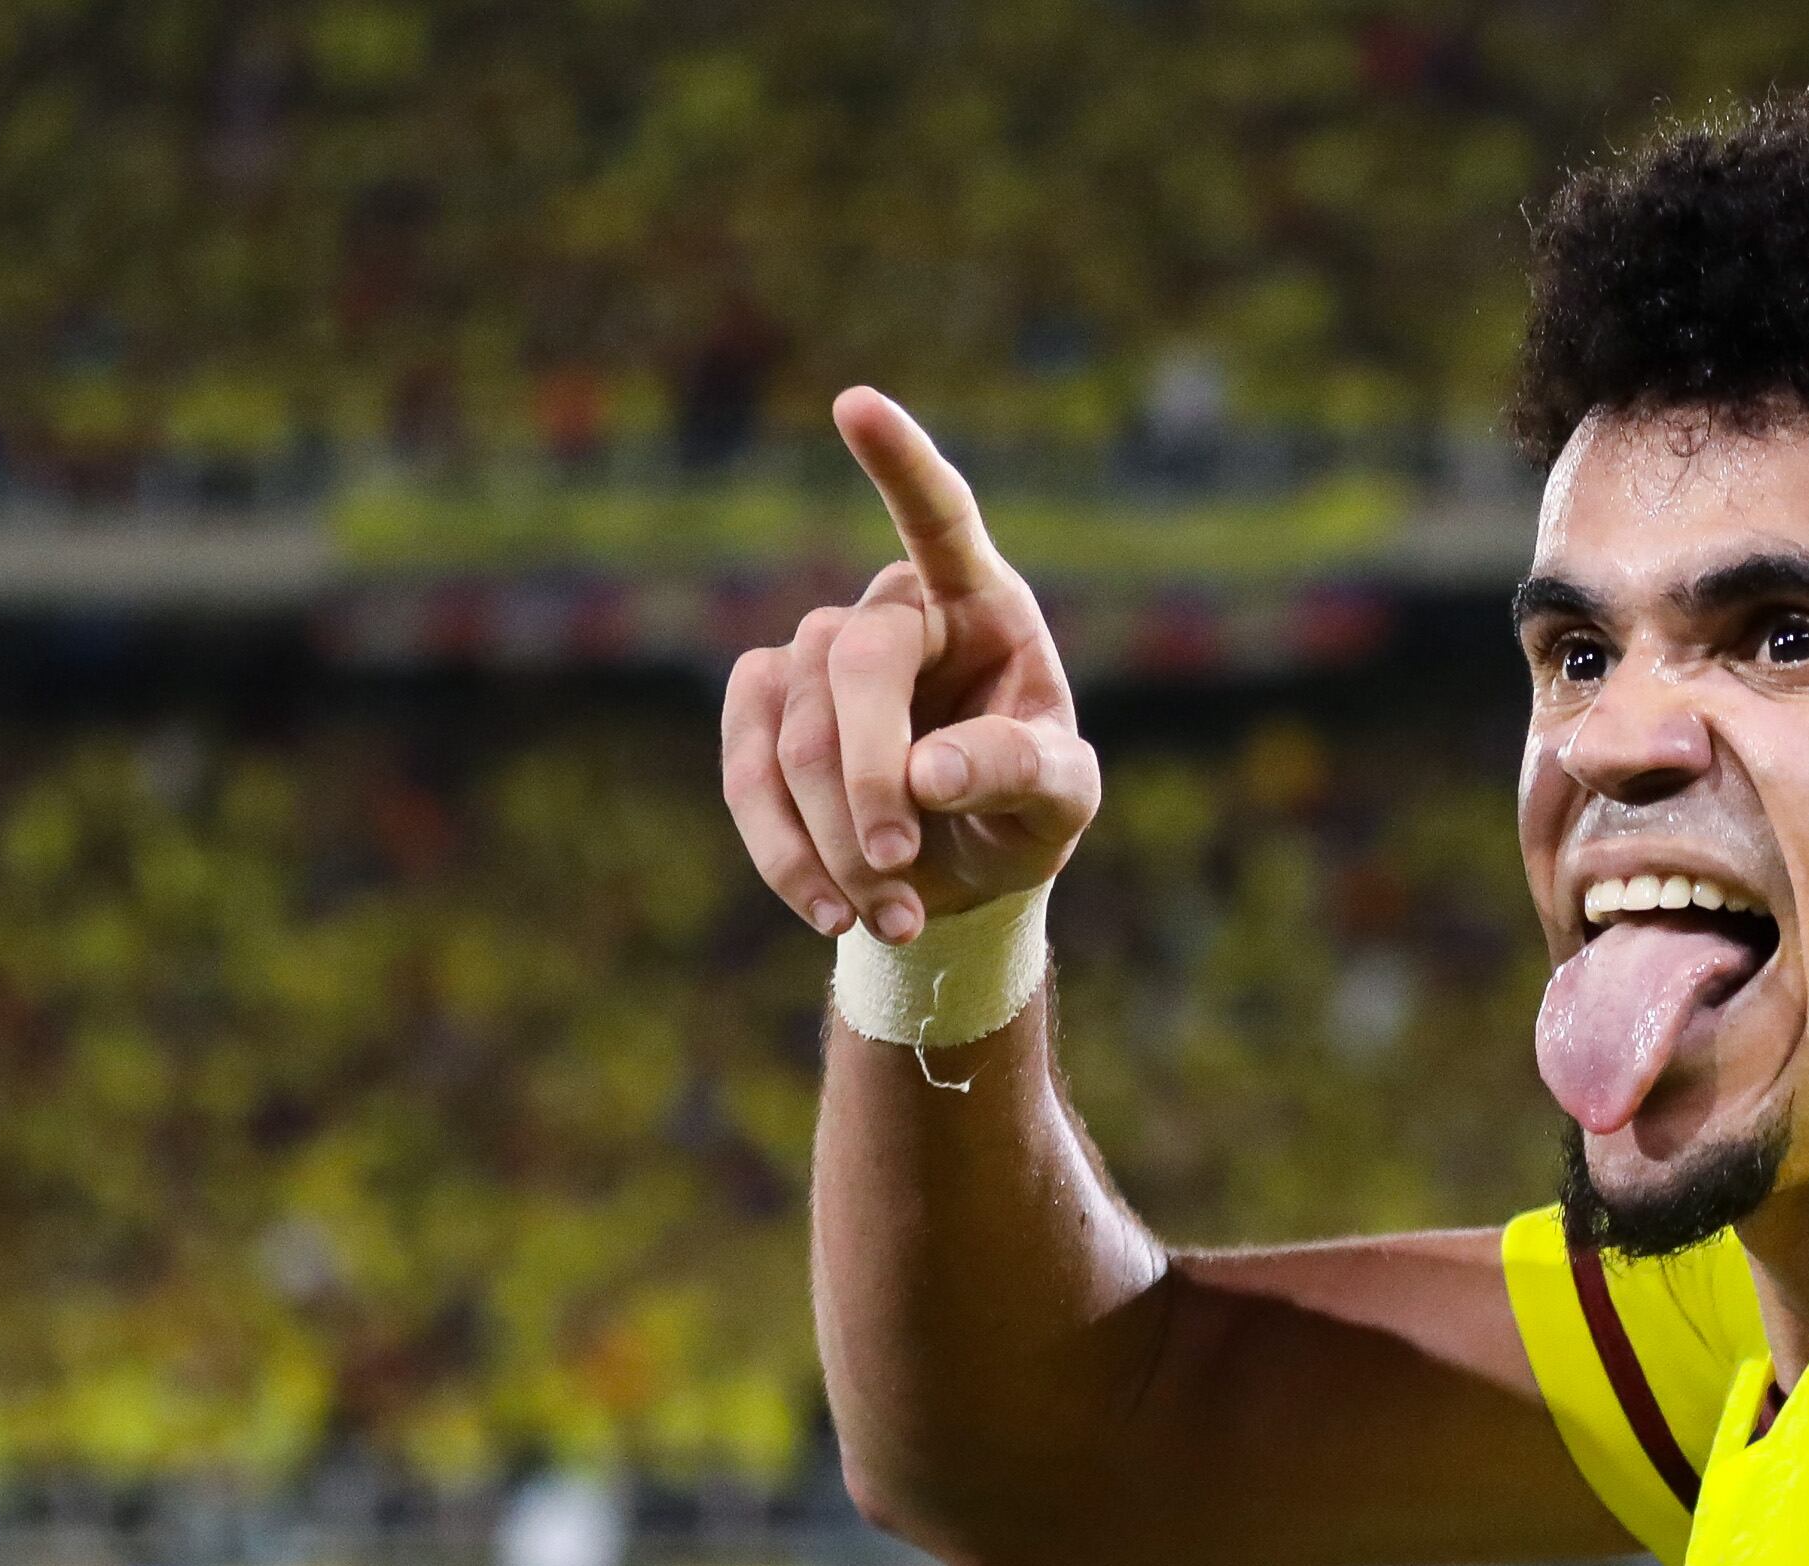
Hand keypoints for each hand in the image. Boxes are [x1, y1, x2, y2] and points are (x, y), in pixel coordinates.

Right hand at [721, 386, 1105, 946]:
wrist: (960, 870)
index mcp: (982, 604)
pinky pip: (746, 771)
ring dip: (833, 837)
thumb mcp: (1063, 802)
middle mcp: (892, 611)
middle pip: (855, 662)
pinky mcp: (759, 707)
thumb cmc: (1027, 810)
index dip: (901, 465)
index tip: (854, 404)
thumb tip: (927, 776)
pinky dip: (783, 851)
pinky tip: (830, 910)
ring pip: (792, 732)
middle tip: (898, 867)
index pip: (941, 519)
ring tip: (892, 916)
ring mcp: (814, 652)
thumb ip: (1021, 773)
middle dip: (869, 774)